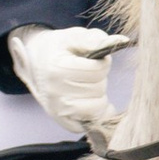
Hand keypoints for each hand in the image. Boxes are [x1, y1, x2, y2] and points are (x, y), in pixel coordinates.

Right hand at [7, 24, 127, 138]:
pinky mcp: (63, 121)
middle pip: (99, 89)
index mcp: (57, 69)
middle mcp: (55, 93)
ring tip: (86, 85)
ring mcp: (58, 110)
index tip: (92, 60)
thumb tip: (122, 41)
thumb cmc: (59, 49)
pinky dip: (94, 112)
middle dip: (99, 79)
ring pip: (98, 108)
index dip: (102, 63)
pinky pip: (91, 123)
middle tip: (86, 73)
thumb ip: (96, 38)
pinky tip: (87, 100)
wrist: (36, 63)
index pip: (98, 71)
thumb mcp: (74, 36)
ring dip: (98, 96)